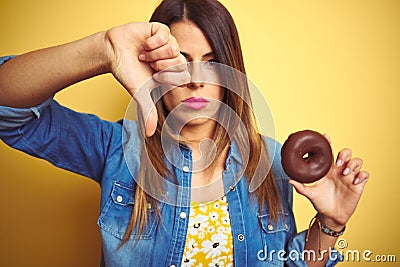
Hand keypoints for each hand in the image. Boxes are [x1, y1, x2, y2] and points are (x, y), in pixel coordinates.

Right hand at [104, 22, 188, 136]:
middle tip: (148, 64)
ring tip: (144, 54)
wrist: (112, 53)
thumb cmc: (127, 72)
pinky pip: (165, 34)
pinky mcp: (160, 30)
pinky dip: (152, 41)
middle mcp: (172, 58)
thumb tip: (150, 134)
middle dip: (161, 65)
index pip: (184, 76)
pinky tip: (144, 43)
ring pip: (174, 48)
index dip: (168, 76)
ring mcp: (167, 43)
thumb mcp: (140, 93)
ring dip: (155, 53)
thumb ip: (148, 112)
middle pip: (181, 62)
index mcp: (172, 72)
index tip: (154, 75)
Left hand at [289, 135, 368, 228]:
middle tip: (337, 163)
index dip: (328, 143)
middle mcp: (339, 170)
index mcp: (327, 170)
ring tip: (345, 172)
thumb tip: (290, 180)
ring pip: (357, 161)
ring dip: (352, 164)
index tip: (325, 136)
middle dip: (343, 154)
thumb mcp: (310, 194)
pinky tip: (354, 181)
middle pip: (346, 153)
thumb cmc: (320, 202)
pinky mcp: (358, 185)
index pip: (329, 153)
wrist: (330, 216)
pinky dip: (361, 175)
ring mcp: (349, 177)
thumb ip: (301, 187)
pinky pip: (364, 175)